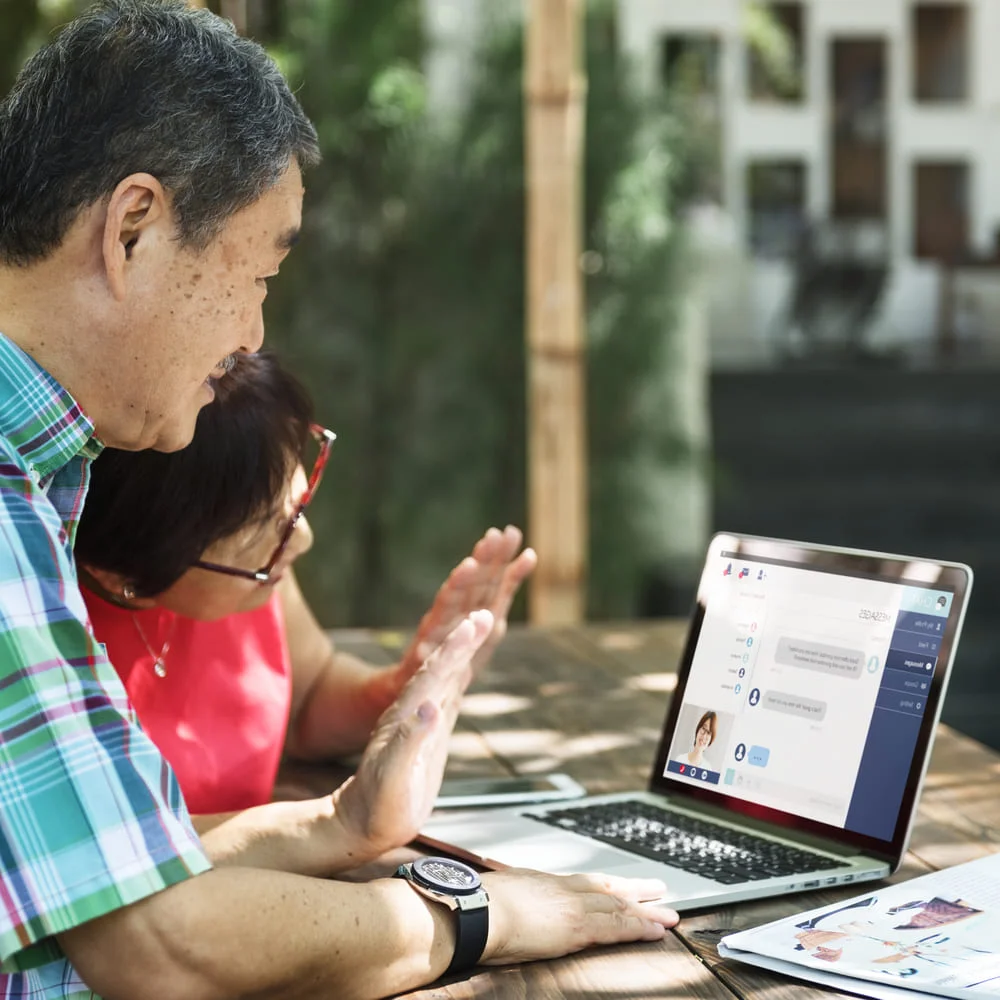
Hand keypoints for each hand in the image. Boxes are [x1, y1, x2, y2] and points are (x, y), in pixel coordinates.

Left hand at [330, 611, 493, 863]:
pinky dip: (459, 678)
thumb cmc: (375, 807)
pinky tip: (466, 670)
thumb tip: (431, 707)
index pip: (432, 675)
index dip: (453, 649)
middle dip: (462, 641)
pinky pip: (448, 698)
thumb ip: (408, 741)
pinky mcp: (428, 737)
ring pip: (446, 679)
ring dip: (462, 653)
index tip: (472, 624)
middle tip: (484, 615)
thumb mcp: (391, 776)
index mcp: (405, 717)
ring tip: (479, 627)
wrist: (360, 825)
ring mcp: (421, 723)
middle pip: (442, 668)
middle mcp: (413, 714)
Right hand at [395, 526, 536, 689]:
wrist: (424, 686)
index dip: (500, 555)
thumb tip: (531, 554)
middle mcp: (455, 610)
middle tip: (494, 537)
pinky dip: (435, 626)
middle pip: (471, 583)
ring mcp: (438, 627)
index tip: (511, 533)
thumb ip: (508, 586)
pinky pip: (430, 637)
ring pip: (449, 602)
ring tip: (469, 565)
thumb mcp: (492, 617)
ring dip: (459, 584)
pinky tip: (439, 614)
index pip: (490, 576)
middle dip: (482, 560)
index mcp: (474, 602)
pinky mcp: (423, 649)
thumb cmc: (461, 646)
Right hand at [480, 869, 678, 963]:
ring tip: (669, 913)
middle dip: (634, 889)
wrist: (473, 912)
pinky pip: (615, 927)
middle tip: (659, 888)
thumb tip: (508, 906)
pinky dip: (638, 927)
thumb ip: (513, 899)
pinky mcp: (574, 928)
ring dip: (646, 910)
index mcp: (543, 883)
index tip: (624, 884)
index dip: (607, 884)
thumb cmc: (476, 907)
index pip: (584, 883)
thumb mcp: (499, 894)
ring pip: (618, 906)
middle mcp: (562, 889)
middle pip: (607, 888)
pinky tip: (656, 929)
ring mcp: (571, 907)